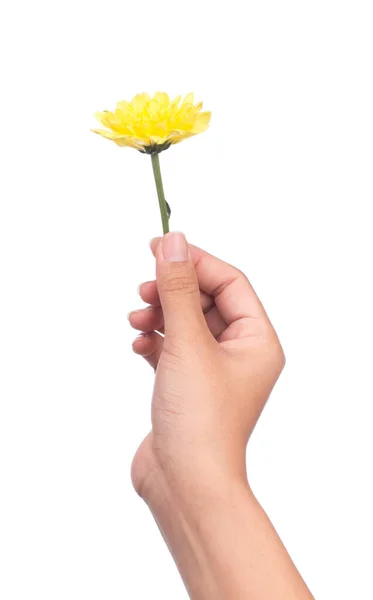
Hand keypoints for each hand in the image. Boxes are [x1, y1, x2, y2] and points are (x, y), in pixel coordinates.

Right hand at [129, 232, 284, 498]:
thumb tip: (173, 241)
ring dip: (159, 315)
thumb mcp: (188, 343)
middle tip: (143, 287)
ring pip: (186, 324)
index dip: (195, 261)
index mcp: (257, 340)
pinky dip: (154, 341)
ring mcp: (213, 371)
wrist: (184, 484)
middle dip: (172, 291)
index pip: (230, 282)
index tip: (159, 246)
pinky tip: (138, 345)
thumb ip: (179, 289)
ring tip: (136, 321)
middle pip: (206, 301)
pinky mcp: (187, 387)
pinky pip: (172, 348)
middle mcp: (240, 354)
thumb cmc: (199, 420)